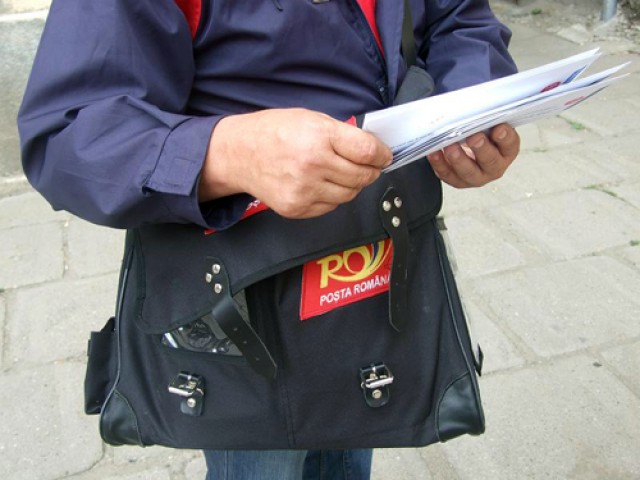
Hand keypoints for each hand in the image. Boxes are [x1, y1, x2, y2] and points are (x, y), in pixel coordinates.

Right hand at [199, 108, 391, 218]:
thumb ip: (342, 134)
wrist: (239, 154)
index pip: (367, 151)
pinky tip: (322, 183)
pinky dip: (333, 196)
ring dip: (353, 185)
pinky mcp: (297, 208)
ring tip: (342, 173)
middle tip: (370, 166)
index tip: (384, 155)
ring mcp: (304, 191)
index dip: (382, 154)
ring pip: (349, 194)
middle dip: (371, 171)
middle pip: (362, 176)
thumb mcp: (310, 118)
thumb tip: (373, 150)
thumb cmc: (274, 132)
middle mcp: (313, 166)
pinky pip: (331, 206)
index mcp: (319, 137)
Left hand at [427, 123, 519, 187]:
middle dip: (482, 149)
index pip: (510, 144)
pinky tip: (434, 153)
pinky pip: (447, 175)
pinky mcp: (457, 181)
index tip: (499, 128)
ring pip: (468, 172)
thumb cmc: (478, 131)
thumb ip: (486, 116)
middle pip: (490, 161)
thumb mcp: (486, 122)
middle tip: (474, 138)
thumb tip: (478, 105)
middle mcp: (494, 166)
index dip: (505, 137)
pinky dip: (440, 164)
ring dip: (459, 159)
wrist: (465, 146)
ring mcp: (476, 176)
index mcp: (506, 151)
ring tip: (450, 147)